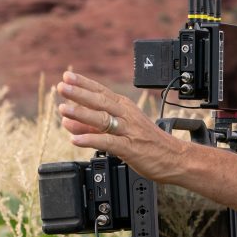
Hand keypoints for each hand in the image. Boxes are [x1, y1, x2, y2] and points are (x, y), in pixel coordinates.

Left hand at [57, 72, 187, 181]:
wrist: (174, 158)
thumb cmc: (148, 144)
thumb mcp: (120, 130)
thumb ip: (92, 127)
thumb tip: (67, 122)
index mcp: (125, 108)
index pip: (101, 92)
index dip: (83, 84)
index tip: (66, 78)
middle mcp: (126, 116)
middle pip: (100, 101)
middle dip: (79, 94)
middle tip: (61, 87)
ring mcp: (129, 131)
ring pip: (103, 119)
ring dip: (82, 114)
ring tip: (63, 110)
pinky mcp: (130, 148)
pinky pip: (108, 142)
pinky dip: (91, 140)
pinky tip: (76, 140)